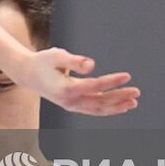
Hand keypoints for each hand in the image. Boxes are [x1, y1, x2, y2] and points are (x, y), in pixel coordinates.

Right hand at [6, 47, 138, 115]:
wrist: (28, 74)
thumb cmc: (43, 62)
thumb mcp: (56, 55)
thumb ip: (74, 60)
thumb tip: (92, 65)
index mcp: (66, 88)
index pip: (94, 86)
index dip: (111, 82)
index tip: (127, 76)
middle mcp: (69, 101)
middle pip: (99, 102)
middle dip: (119, 97)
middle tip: (136, 92)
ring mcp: (71, 106)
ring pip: (98, 110)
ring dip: (116, 106)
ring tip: (133, 102)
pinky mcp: (73, 105)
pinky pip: (93, 110)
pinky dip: (108, 109)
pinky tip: (120, 105)